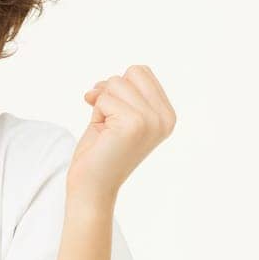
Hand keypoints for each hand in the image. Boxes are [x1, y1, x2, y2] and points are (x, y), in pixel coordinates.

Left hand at [70, 65, 175, 202]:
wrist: (92, 187)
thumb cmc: (100, 151)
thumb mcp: (116, 114)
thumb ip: (121, 93)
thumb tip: (101, 84)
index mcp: (167, 114)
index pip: (141, 72)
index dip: (118, 87)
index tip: (111, 111)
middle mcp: (165, 118)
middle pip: (131, 72)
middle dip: (110, 93)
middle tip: (108, 121)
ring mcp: (152, 120)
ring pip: (116, 82)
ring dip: (101, 105)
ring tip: (106, 131)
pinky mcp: (134, 124)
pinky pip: (104, 98)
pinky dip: (96, 114)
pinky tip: (102, 135)